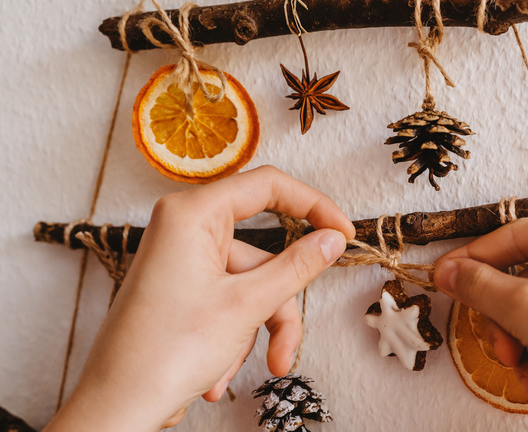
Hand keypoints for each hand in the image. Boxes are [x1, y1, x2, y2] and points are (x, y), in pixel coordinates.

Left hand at [45, 166, 354, 431]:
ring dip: (259, 329)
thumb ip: (297, 266)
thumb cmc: (163, 352)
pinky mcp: (184, 290)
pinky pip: (231, 301)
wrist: (117, 408)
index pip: (268, 186)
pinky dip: (237, 335)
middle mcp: (184, 230)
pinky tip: (218, 374)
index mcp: (192, 214)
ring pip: (251, 284)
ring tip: (261, 366)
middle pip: (263, 252)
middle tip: (292, 337)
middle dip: (279, 303)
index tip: (343, 232)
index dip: (313, 206)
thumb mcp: (246, 305)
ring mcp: (183, 262)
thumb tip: (331, 239)